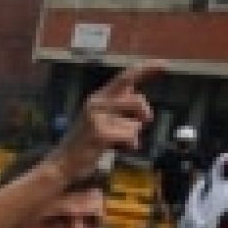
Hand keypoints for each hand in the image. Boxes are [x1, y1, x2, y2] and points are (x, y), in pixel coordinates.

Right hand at [55, 61, 162, 177]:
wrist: (63, 162)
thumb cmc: (86, 142)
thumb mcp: (101, 118)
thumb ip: (118, 105)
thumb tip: (137, 94)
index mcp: (98, 98)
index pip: (124, 79)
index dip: (145, 70)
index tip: (164, 64)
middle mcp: (96, 103)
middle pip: (136, 100)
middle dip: (144, 112)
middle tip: (145, 120)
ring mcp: (97, 118)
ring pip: (135, 123)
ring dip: (133, 134)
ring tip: (119, 141)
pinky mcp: (100, 134)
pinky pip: (130, 137)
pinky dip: (130, 145)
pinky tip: (118, 149)